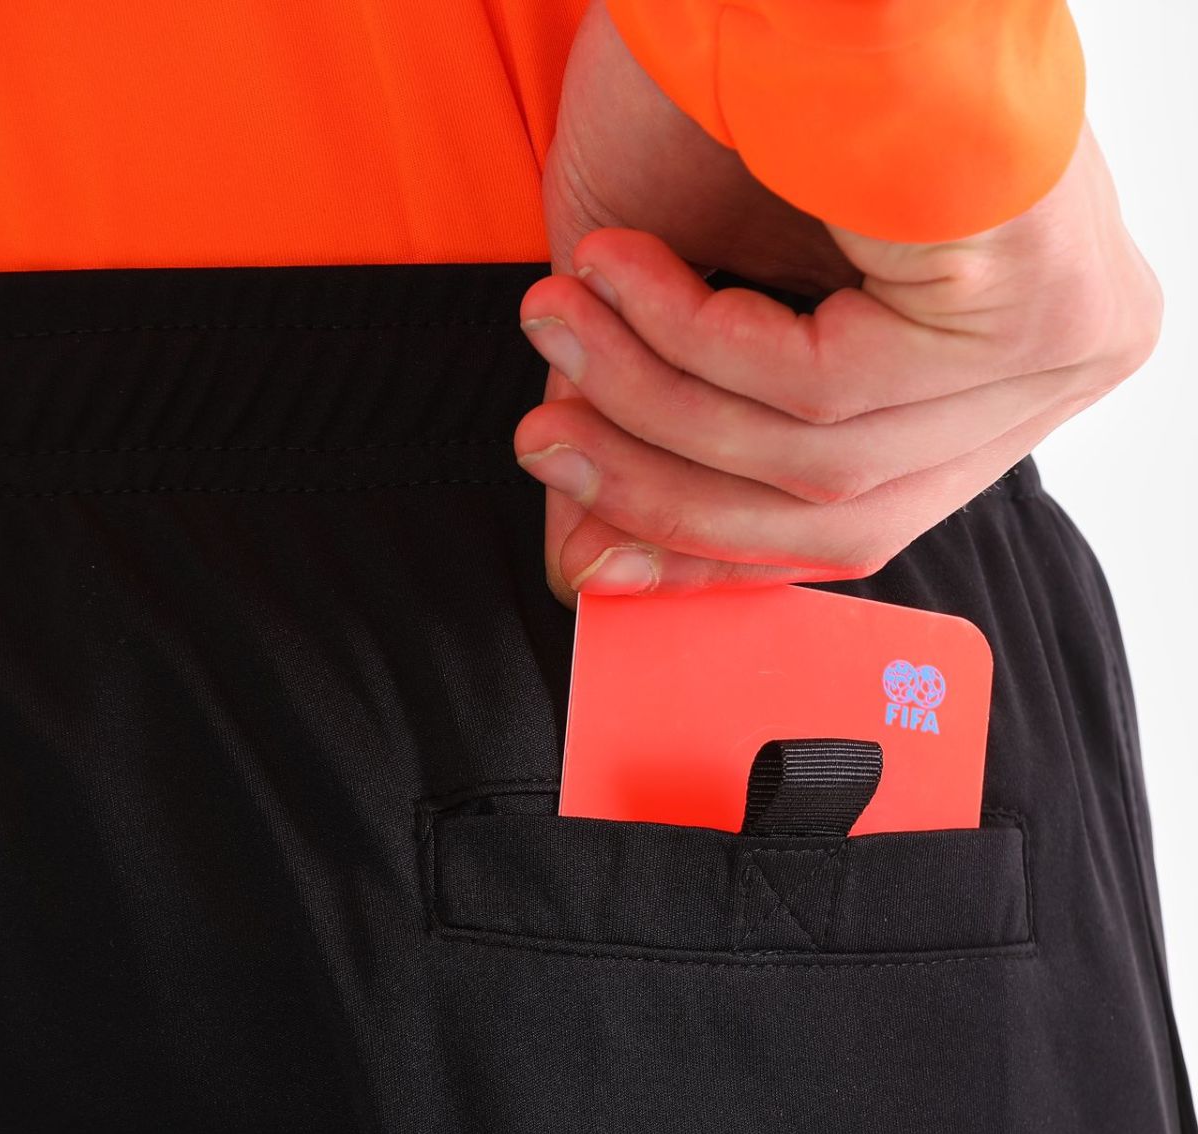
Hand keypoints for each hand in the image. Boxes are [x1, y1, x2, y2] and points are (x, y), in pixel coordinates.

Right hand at [516, 1, 1161, 606]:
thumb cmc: (730, 83)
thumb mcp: (674, 309)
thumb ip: (654, 445)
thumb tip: (589, 576)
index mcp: (996, 365)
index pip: (858, 517)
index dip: (711, 544)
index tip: (595, 550)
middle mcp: (1056, 362)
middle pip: (843, 511)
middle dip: (664, 486)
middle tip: (545, 441)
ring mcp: (1063, 335)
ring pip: (826, 463)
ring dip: (656, 402)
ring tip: (560, 327)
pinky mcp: (1040, 297)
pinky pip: (830, 393)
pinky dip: (697, 342)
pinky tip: (622, 273)